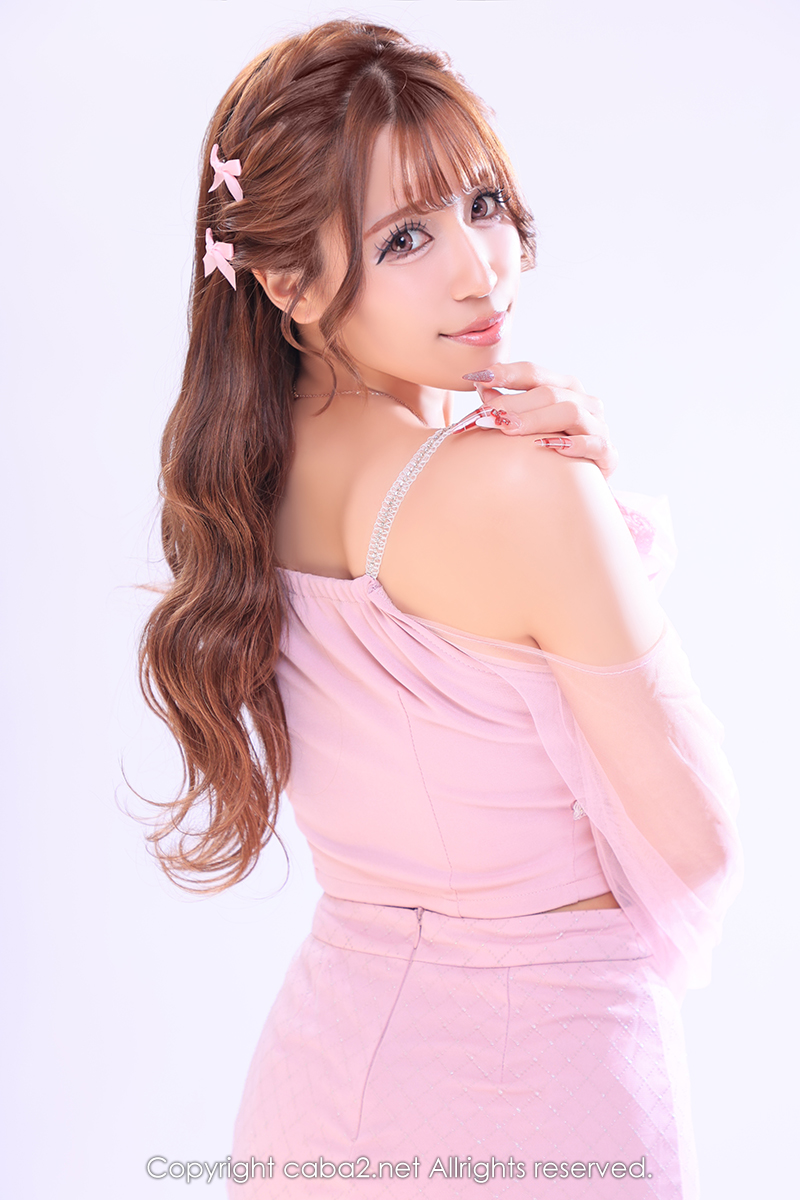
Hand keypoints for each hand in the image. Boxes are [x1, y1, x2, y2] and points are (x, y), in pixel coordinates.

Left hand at [464, 362, 618, 478]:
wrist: (581, 487)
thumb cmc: (548, 450)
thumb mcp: (527, 425)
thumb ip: (506, 406)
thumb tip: (482, 387)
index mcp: (565, 387)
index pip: (533, 373)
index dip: (507, 373)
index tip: (478, 378)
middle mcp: (585, 402)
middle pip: (548, 392)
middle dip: (515, 402)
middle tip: (487, 414)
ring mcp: (598, 426)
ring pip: (570, 412)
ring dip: (536, 419)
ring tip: (509, 428)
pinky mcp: (608, 454)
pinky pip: (594, 444)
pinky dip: (572, 444)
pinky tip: (547, 447)